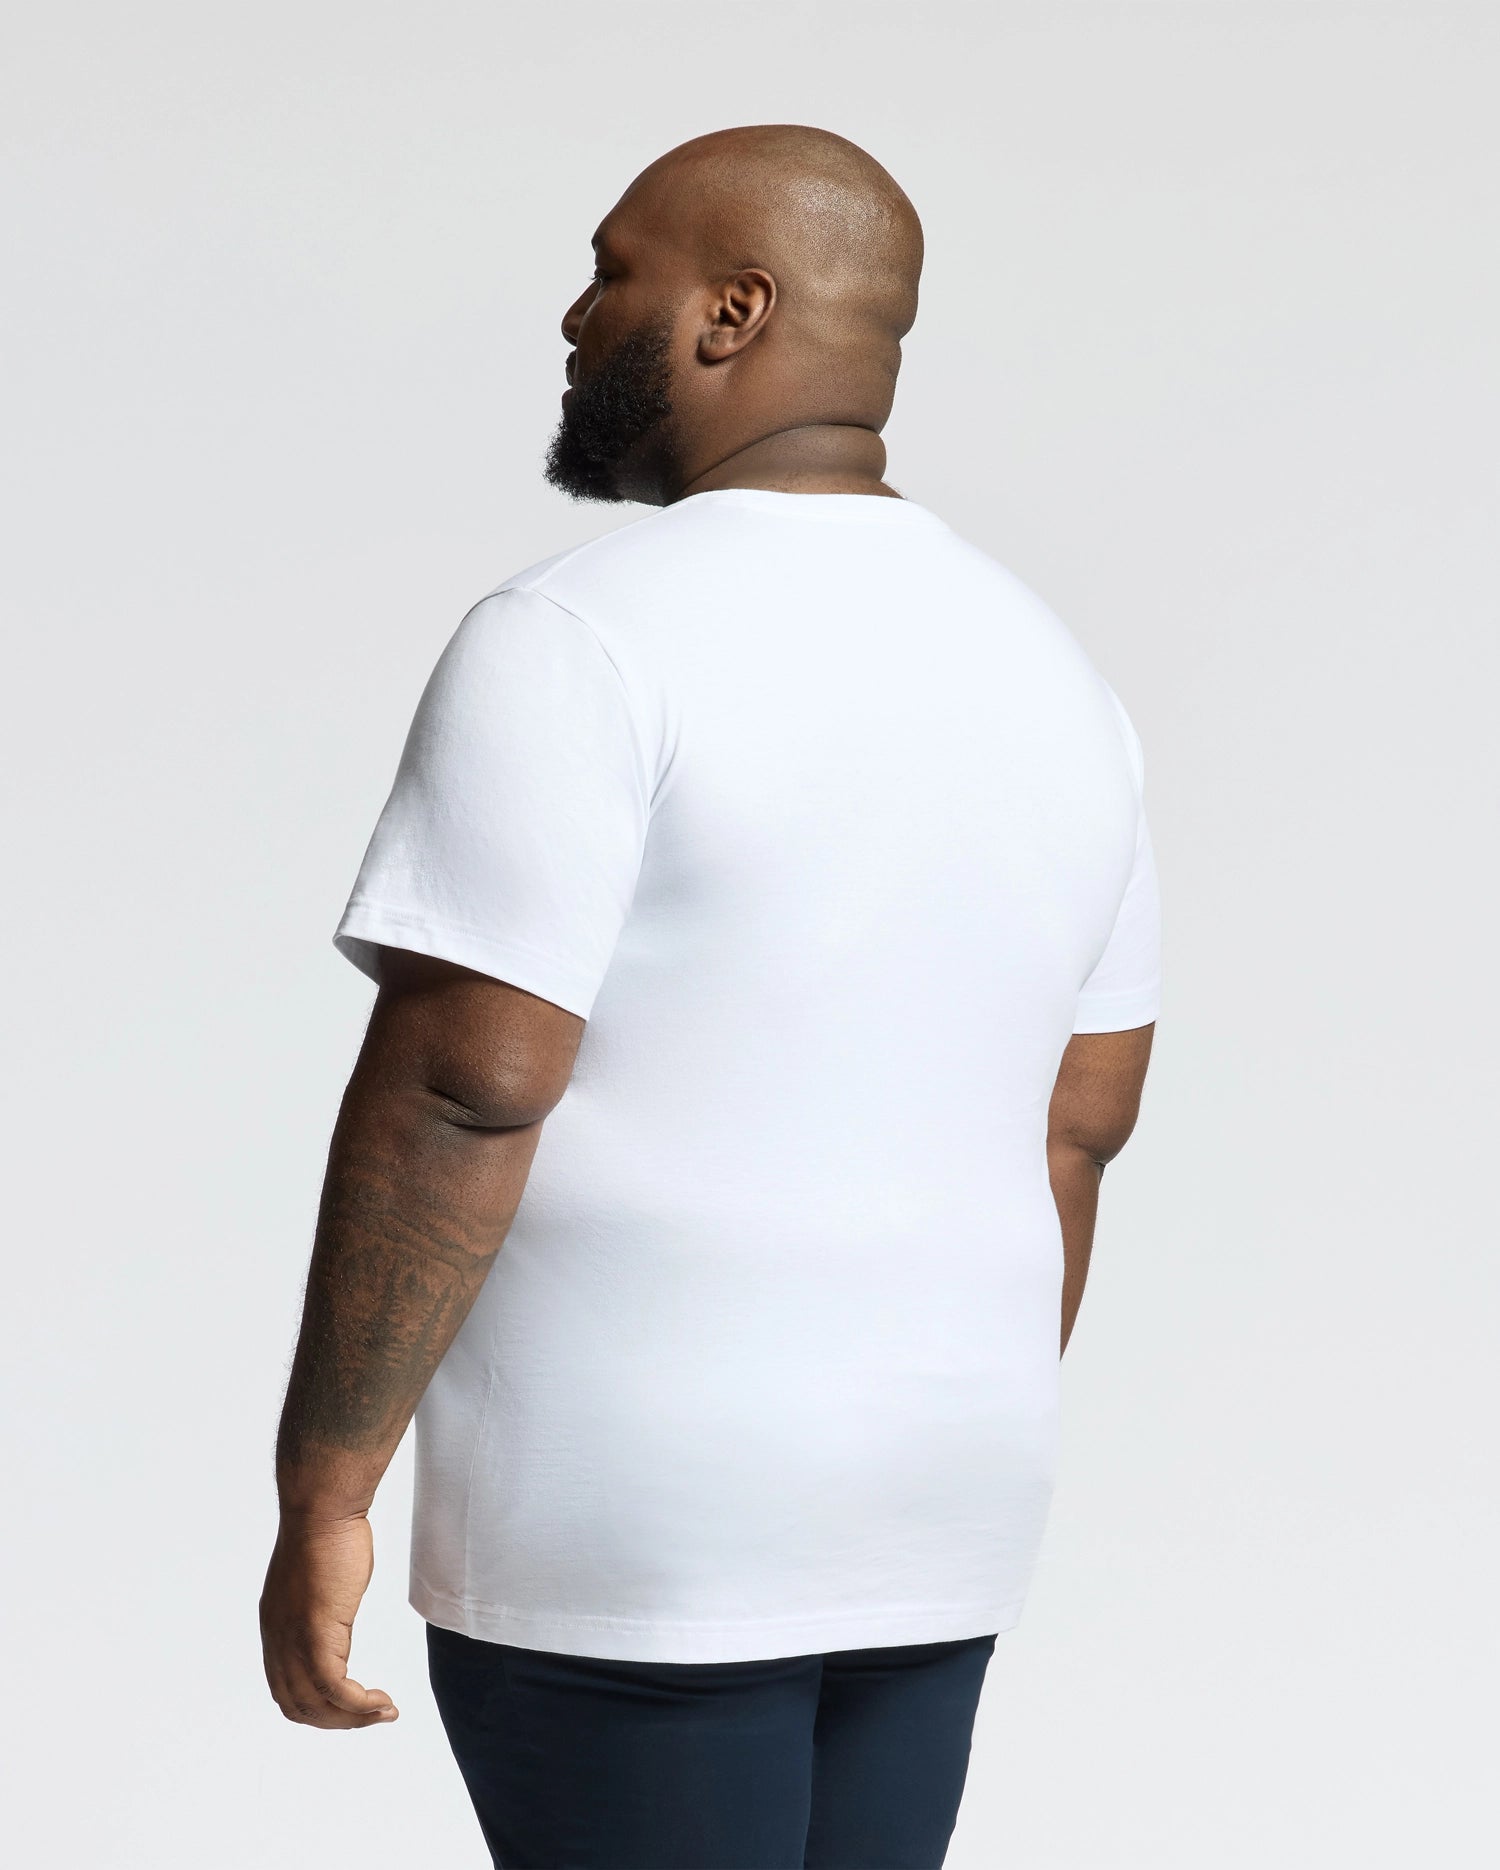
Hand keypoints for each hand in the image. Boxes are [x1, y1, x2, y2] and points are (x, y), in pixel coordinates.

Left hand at [259, 1512, 398, 1728]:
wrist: (322, 1510)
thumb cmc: (326, 1532)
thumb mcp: (318, 1580)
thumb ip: (319, 1607)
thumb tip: (332, 1617)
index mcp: (276, 1630)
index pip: (286, 1689)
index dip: (317, 1707)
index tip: (350, 1705)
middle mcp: (278, 1642)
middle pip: (298, 1706)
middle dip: (337, 1721)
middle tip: (371, 1717)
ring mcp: (293, 1641)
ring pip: (316, 1706)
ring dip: (352, 1720)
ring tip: (384, 1713)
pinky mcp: (315, 1635)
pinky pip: (336, 1690)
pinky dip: (360, 1706)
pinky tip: (382, 1702)